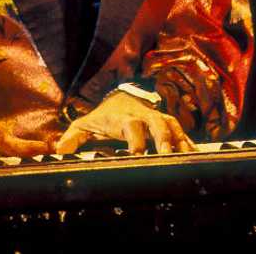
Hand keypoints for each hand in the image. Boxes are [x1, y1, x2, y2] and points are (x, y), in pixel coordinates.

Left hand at [54, 90, 195, 154]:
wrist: (122, 97)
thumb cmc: (104, 117)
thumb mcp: (85, 124)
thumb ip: (73, 137)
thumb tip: (59, 151)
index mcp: (125, 118)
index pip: (132, 126)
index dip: (135, 140)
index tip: (136, 154)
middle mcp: (144, 116)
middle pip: (159, 124)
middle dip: (164, 140)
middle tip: (168, 157)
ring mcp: (158, 118)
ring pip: (174, 127)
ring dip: (181, 142)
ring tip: (187, 159)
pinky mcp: (168, 124)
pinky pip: (182, 132)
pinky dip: (189, 144)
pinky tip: (197, 157)